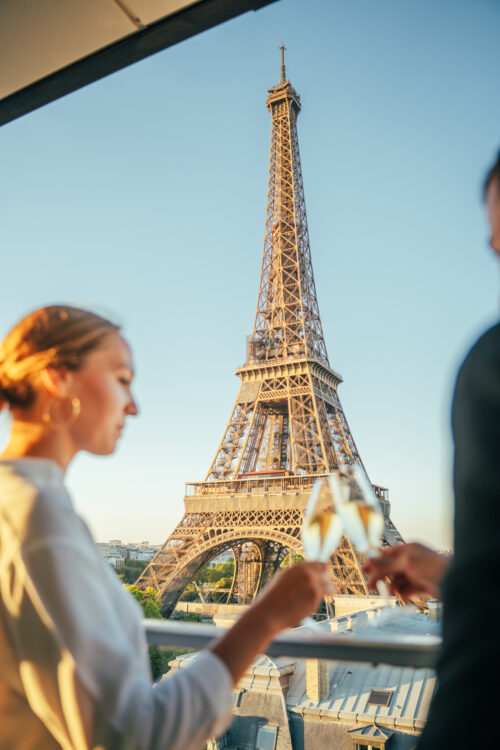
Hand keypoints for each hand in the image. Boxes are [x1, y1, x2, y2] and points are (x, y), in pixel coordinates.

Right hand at [210, 562, 333, 684]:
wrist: (267, 613)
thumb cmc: (273, 598)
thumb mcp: (283, 579)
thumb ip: (297, 575)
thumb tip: (311, 573)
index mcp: (298, 567)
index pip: (320, 564)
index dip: (322, 570)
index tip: (324, 575)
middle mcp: (307, 574)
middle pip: (327, 573)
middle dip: (326, 580)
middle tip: (324, 586)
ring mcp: (312, 586)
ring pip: (330, 586)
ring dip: (328, 590)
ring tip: (322, 596)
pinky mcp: (315, 599)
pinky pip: (322, 599)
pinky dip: (318, 602)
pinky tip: (307, 605)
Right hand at [362, 543, 449, 601]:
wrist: (455, 583)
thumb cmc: (433, 567)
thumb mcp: (407, 563)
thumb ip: (387, 562)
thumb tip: (370, 558)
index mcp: (409, 550)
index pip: (387, 554)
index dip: (375, 562)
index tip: (364, 569)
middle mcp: (413, 560)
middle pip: (392, 568)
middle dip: (382, 577)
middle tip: (371, 586)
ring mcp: (418, 573)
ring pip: (399, 580)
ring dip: (393, 586)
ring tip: (390, 593)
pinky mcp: (424, 585)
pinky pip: (409, 589)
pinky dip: (404, 593)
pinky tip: (403, 597)